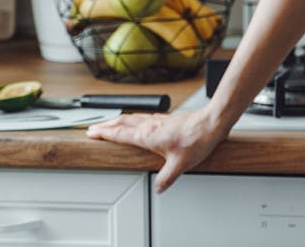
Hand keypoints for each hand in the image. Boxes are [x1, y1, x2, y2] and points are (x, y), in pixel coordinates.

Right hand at [87, 108, 224, 192]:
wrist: (212, 122)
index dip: (104, 133)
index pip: (120, 133)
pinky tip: (137, 121)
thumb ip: (166, 178)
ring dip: (119, 120)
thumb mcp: (180, 165)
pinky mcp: (167, 118)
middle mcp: (151, 125)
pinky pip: (144, 117)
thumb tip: (159, 188)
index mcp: (148, 135)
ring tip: (110, 123)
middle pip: (122, 122)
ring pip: (133, 118)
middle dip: (106, 125)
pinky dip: (133, 119)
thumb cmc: (197, 139)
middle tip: (94, 127)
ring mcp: (159, 120)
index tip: (92, 133)